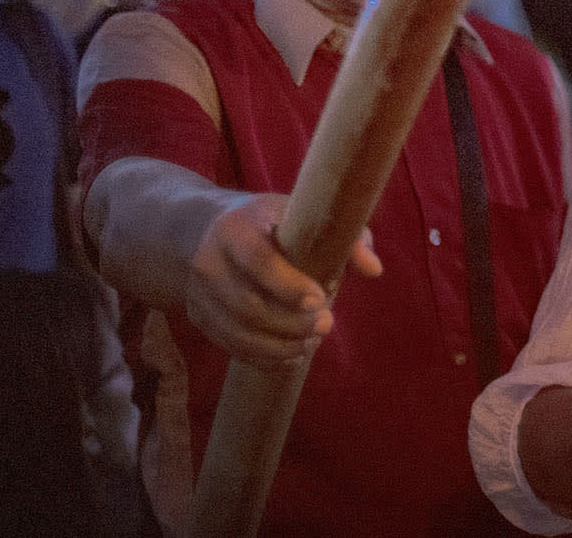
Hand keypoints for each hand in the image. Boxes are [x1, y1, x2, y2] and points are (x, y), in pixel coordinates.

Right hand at [186, 194, 380, 364]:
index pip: (258, 261)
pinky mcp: (198, 317)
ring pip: (237, 333)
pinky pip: (230, 346)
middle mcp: (209, 260)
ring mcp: (198, 292)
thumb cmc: (271, 222)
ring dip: (278, 347)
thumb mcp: (305, 214)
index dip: (289, 286)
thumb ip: (347, 236)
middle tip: (327, 326)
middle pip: (247, 305)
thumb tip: (373, 269)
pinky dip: (262, 357)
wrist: (206, 229)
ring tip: (311, 343)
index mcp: (236, 228)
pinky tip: (291, 356)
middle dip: (290, 324)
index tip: (320, 299)